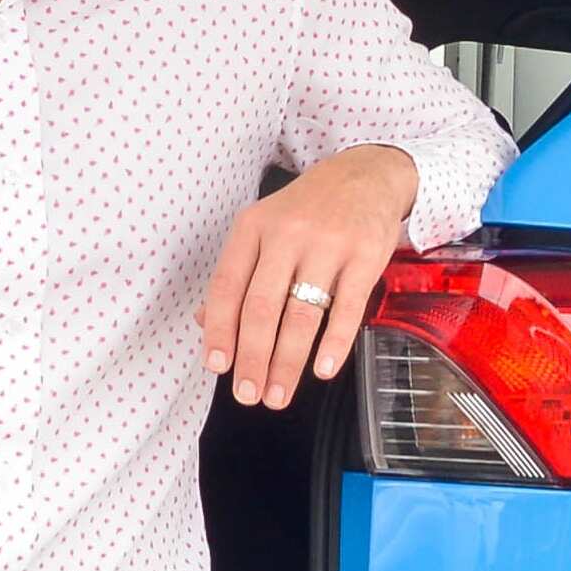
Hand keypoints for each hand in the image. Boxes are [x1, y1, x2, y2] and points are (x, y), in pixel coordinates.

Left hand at [196, 145, 416, 409]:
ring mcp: (329, 244)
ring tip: (278, 394)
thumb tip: (204, 324)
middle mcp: (288, 234)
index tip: (218, 367)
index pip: (227, 285)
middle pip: (262, 306)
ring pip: (302, 313)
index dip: (219, 330)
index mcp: (253, 228)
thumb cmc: (308, 210)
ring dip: (287, 362)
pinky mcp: (366, 255)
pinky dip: (334, 343)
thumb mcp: (263, 228)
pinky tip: (323, 369)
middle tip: (249, 395)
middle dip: (253, 358)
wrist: (365, 175)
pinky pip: (348, 307)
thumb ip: (236, 273)